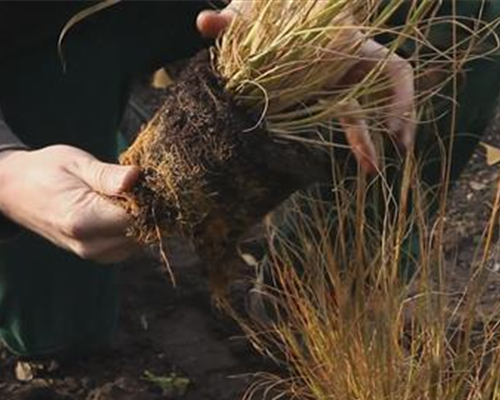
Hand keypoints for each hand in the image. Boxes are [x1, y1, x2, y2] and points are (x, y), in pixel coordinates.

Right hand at [0, 145, 139, 262]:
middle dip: (149, 210)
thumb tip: (137, 177)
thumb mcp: (77, 163)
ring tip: (128, 195)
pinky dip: (133, 228)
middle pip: (141, 232)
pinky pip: (129, 245)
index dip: (150, 199)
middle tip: (142, 185)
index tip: (149, 181)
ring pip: (138, 241)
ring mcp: (93, 254)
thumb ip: (108, 175)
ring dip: (142, 220)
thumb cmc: (46, 170)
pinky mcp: (98, 256)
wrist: (15, 191)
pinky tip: (122, 208)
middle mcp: (89, 245)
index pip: (136, 217)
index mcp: (82, 220)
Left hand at [197, 1, 414, 173]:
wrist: (266, 9)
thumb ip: (231, 20)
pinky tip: (355, 162)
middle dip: (398, 119)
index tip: (391, 126)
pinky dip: (353, 138)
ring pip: (365, 109)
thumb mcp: (249, 15)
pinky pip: (345, 117)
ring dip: (370, 139)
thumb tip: (203, 23)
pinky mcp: (325, 93)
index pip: (389, 67)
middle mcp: (348, 60)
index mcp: (344, 41)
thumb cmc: (262, 8)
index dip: (398, 97)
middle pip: (387, 90)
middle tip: (398, 151)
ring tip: (371, 171)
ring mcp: (338, 79)